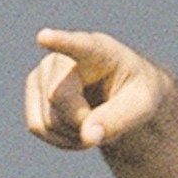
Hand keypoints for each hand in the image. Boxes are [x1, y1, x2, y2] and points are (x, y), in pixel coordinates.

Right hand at [24, 29, 171, 149]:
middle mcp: (63, 57)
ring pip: (48, 119)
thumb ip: (118, 120)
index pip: (78, 46)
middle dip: (83, 121)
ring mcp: (43, 73)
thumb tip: (87, 136)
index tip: (44, 37)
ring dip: (75, 134)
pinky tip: (77, 130)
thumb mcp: (143, 107)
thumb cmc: (136, 94)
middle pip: (60, 99)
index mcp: (99, 51)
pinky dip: (60, 140)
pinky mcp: (34, 92)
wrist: (122, 98)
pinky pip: (37, 127)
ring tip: (94, 122)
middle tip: (107, 118)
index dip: (60, 42)